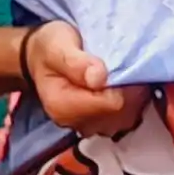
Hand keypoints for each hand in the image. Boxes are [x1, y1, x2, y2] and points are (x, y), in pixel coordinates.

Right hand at [22, 19, 143, 137]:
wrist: (41, 58)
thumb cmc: (50, 48)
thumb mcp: (57, 47)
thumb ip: (76, 63)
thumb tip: (99, 78)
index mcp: (64, 107)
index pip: (112, 104)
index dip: (123, 84)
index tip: (122, 63)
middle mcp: (77, 123)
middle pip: (122, 113)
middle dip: (130, 90)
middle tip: (125, 65)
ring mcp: (89, 126)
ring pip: (127, 116)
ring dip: (133, 95)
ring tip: (123, 73)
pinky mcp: (98, 123)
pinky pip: (126, 117)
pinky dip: (130, 101)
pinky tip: (122, 84)